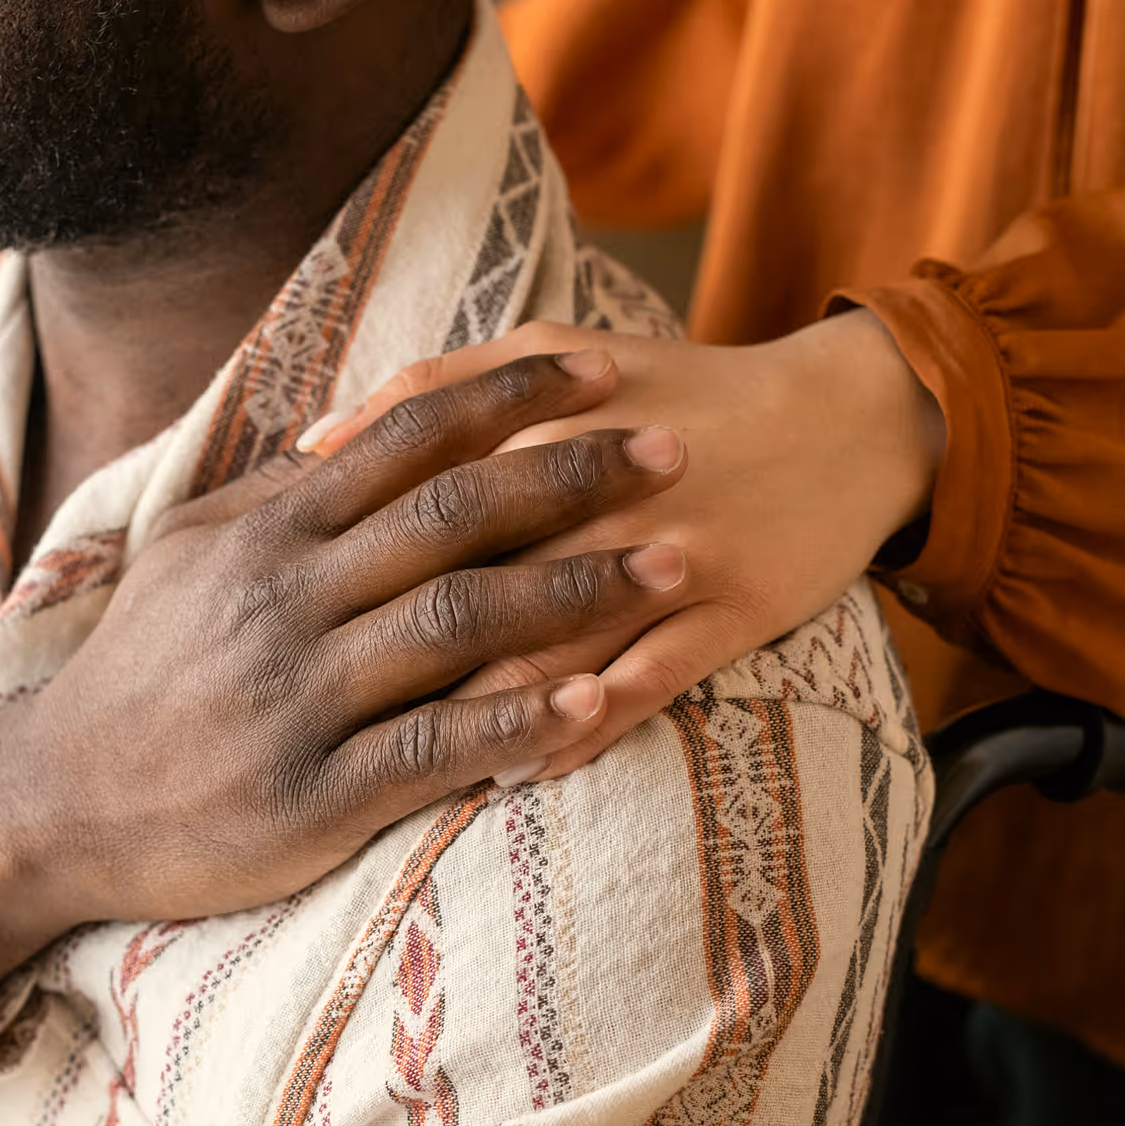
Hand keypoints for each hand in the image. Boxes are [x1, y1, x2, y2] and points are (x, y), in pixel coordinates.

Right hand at [0, 354, 690, 1011]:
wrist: (57, 801)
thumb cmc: (140, 671)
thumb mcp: (187, 558)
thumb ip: (276, 498)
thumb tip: (356, 434)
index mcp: (268, 533)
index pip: (409, 436)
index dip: (514, 397)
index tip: (604, 372)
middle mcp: (289, 599)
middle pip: (455, 514)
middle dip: (576, 476)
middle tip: (678, 452)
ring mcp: (302, 696)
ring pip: (461, 621)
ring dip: (579, 589)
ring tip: (677, 566)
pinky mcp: (313, 793)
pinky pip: (434, 749)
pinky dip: (520, 723)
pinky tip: (595, 705)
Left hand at [310, 310, 945, 779]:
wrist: (848, 421)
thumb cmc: (673, 390)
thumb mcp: (556, 356)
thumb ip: (432, 389)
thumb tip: (310, 442)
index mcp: (542, 424)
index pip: (418, 498)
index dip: (342, 565)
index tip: (277, 622)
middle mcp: (602, 492)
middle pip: (475, 579)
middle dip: (391, 651)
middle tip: (315, 716)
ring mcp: (673, 555)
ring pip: (552, 644)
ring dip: (475, 710)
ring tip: (398, 761)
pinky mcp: (732, 612)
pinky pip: (647, 685)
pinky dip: (579, 729)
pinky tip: (520, 769)